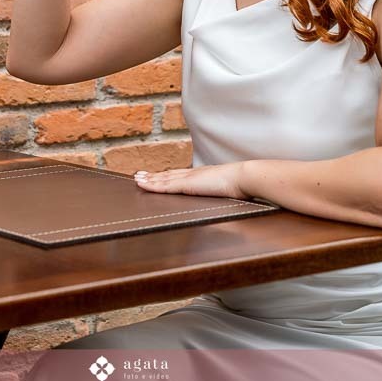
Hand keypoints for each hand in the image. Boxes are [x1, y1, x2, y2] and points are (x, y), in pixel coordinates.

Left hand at [133, 162, 252, 200]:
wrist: (245, 178)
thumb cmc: (241, 187)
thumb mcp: (228, 192)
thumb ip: (223, 195)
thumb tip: (225, 206)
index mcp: (203, 176)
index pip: (181, 176)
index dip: (168, 176)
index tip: (158, 176)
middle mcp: (193, 174)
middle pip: (168, 175)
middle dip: (153, 176)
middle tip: (139, 176)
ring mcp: (189, 179)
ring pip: (163, 179)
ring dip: (149, 180)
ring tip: (137, 179)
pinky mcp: (187, 185)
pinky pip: (165, 186)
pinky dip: (152, 185)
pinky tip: (142, 185)